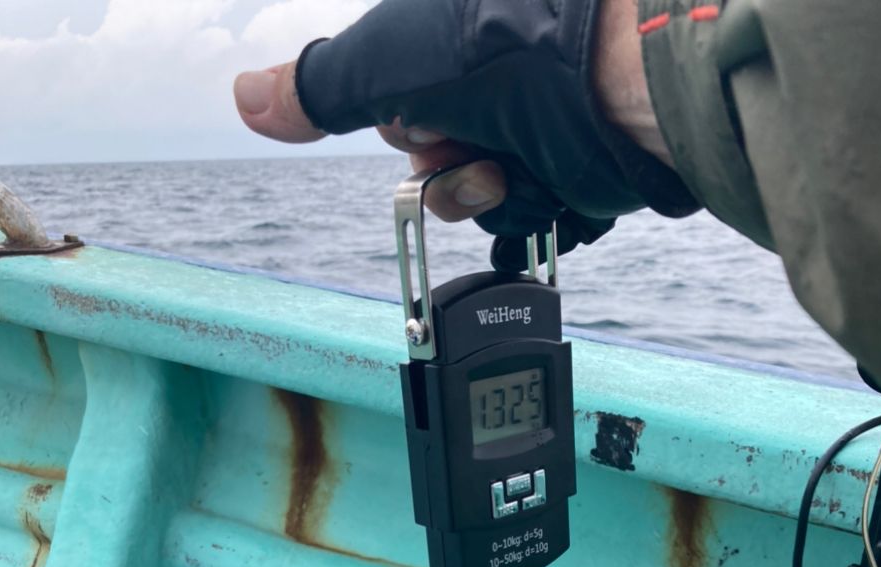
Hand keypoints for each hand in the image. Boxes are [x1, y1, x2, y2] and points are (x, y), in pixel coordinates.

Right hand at [234, 0, 694, 264]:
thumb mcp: (390, 63)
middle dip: (446, 166)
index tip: (424, 116)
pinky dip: (537, 207)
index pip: (393, 109)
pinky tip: (554, 180)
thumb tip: (247, 99)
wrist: (634, 81)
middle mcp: (495, 76)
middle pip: (435, 157)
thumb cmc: (515, 51)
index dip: (403, 125)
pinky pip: (534, 212)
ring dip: (489, 193)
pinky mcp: (580, 163)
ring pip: (482, 194)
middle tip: (472, 142)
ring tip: (518, 165)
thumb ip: (319, 86)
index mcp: (449, 40)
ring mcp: (541, 120)